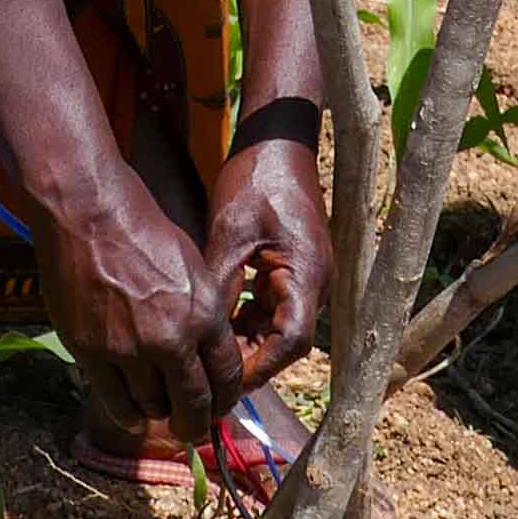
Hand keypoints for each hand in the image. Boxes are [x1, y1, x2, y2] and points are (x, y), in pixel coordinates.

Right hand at [33, 174, 252, 438]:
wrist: (89, 212)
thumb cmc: (143, 230)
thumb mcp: (193, 267)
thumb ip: (203, 315)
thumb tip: (206, 355)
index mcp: (204, 314)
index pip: (226, 378)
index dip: (225, 401)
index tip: (219, 408)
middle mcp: (170, 339)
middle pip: (193, 404)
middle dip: (196, 423)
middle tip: (193, 429)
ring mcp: (128, 349)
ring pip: (153, 406)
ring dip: (160, 414)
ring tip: (159, 412)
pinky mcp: (91, 352)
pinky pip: (115, 401)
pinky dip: (128, 416)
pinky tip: (134, 416)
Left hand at [202, 135, 333, 383]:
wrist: (279, 138)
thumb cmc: (257, 178)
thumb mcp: (231, 232)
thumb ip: (221, 285)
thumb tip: (202, 335)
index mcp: (307, 275)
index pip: (291, 342)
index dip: (257, 367)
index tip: (221, 380)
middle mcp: (315, 282)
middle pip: (285, 341)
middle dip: (248, 360)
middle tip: (204, 373)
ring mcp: (306, 275)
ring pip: (277, 326)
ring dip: (245, 340)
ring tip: (203, 352)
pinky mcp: (293, 267)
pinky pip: (273, 306)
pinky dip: (246, 317)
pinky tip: (214, 319)